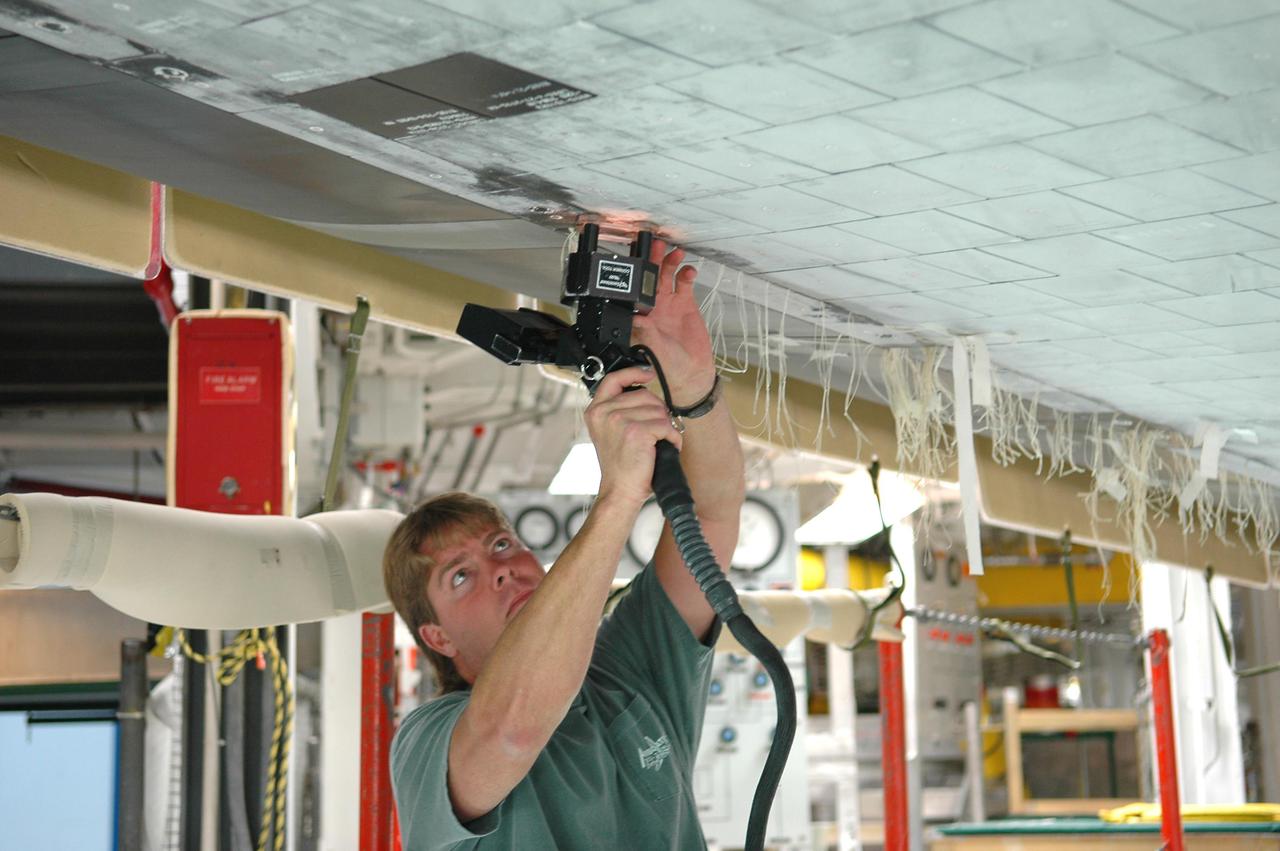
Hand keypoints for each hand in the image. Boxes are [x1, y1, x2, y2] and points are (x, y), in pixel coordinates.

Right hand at [584, 366, 682, 506]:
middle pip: (645, 394)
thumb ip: (620, 409)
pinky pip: (666, 426)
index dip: (633, 372)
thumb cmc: (620, 465)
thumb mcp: (611, 431)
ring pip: (659, 410)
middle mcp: (604, 412)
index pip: (614, 379)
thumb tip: (647, 391)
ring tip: (657, 445)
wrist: (619, 491)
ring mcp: (618, 420)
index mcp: (595, 411)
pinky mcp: (636, 431)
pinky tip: (664, 449)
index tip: (648, 373)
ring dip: (666, 428)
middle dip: (658, 413)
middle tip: (654, 433)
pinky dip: (672, 439)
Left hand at [632, 241, 715, 407]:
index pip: (634, 292)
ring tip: (674, 253)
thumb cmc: (669, 365)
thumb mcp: (655, 349)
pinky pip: (684, 283)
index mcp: (642, 317)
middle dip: (651, 261)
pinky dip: (686, 274)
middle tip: (654, 246)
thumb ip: (646, 332)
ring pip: (666, 277)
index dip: (634, 277)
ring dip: (669, 263)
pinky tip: (689, 270)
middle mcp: (654, 308)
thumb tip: (635, 317)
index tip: (635, 263)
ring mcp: (669, 304)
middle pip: (649, 279)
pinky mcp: (685, 304)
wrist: (692, 372)